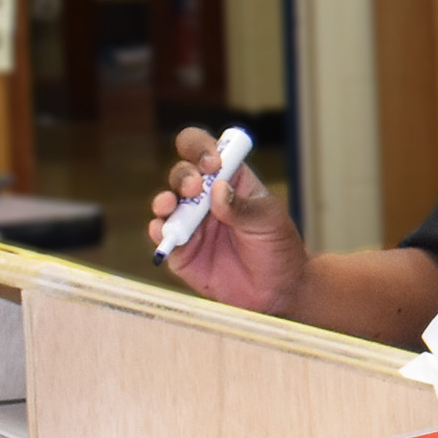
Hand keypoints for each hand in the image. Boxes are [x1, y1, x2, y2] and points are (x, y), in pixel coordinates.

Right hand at [149, 126, 310, 315]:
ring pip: (166, 202)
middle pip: (181, 173)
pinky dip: (159, 230)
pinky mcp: (181, 250)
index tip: (213, 162)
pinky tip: (163, 230)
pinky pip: (163, 236)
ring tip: (169, 204)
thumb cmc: (277, 245)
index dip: (202, 149)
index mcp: (229, 179)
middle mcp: (204, 197)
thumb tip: (217, 189)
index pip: (205, 151)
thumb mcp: (268, 220)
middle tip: (194, 187)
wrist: (277, 288)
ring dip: (164, 200)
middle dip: (184, 176)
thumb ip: (242, 206)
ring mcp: (190, 223)